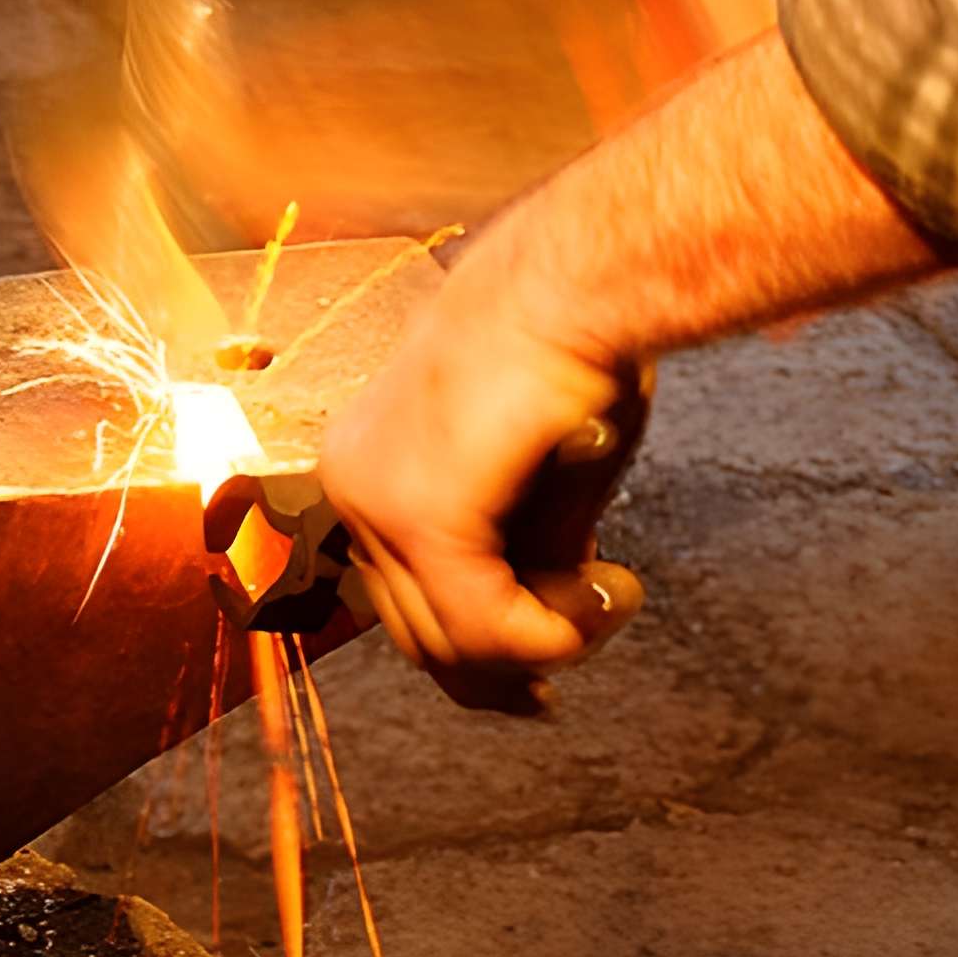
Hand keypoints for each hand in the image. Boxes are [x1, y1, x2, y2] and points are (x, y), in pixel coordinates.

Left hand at [319, 250, 643, 714]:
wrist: (581, 278)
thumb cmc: (572, 347)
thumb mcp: (539, 478)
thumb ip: (521, 552)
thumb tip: (538, 626)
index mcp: (364, 465)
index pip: (401, 597)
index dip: (474, 651)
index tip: (537, 678)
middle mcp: (349, 485)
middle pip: (417, 634)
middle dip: (504, 662)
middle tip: (574, 658)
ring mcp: (376, 501)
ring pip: (451, 642)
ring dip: (543, 641)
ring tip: (608, 597)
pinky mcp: (424, 515)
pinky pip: (486, 626)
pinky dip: (553, 633)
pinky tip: (606, 595)